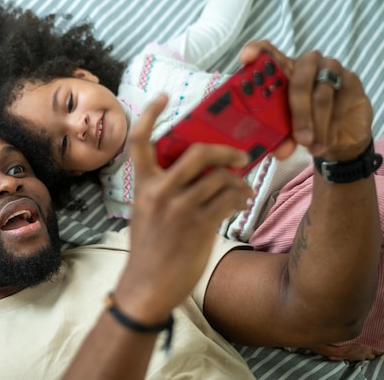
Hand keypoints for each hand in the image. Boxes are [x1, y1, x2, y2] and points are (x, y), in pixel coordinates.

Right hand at [113, 94, 253, 323]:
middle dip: (225, 149)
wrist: (147, 286)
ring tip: (244, 189)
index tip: (162, 97)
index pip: (139, 141)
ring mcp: (180, 208)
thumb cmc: (149, 249)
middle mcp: (160, 191)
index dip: (149, 114)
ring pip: (221, 177)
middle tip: (239, 155)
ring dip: (239, 181)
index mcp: (142, 185)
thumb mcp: (145, 213)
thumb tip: (195, 172)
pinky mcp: (199, 225)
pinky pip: (228, 199)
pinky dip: (239, 197)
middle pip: (198, 152)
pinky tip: (240, 202)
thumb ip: (162, 189)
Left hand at [239, 40, 373, 160]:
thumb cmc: (305, 126)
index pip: (268, 52)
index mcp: (283, 71)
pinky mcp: (351, 80)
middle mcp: (306, 65)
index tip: (245, 59)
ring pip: (322, 94)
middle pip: (299, 78)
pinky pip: (340, 101)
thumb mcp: (286, 132)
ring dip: (316, 125)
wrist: (340, 138)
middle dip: (298, 111)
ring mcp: (330, 69)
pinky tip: (325, 142)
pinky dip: (331, 126)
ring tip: (311, 145)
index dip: (256, 50)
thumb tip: (280, 151)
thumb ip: (279, 137)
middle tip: (299, 138)